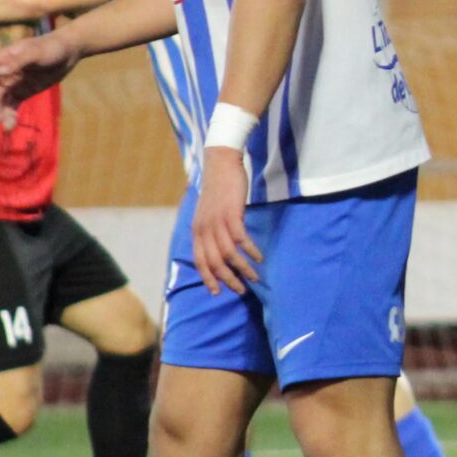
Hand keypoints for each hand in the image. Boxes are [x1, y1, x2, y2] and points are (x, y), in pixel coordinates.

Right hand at [0, 29, 83, 127]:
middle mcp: (3, 73)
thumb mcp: (35, 52)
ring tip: (5, 123)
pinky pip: (12, 106)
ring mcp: (12, 84)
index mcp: (2, 59)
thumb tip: (0, 71)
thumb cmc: (50, 47)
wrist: (68, 53)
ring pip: (0, 100)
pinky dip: (10, 115)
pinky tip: (11, 124)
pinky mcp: (22, 93)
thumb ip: (18, 61)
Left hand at [191, 148, 263, 295]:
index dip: (208, 278)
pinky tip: (260, 257)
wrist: (220, 164)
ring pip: (228, 254)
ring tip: (255, 277)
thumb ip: (210, 229)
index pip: (199, 261)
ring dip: (243, 268)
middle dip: (228, 279)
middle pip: (214, 262)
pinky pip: (240, 240)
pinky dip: (250, 251)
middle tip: (241, 290)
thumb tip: (218, 246)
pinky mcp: (231, 215)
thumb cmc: (218, 188)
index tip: (217, 292)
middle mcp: (204, 229)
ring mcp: (217, 222)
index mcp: (196, 230)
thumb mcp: (208, 212)